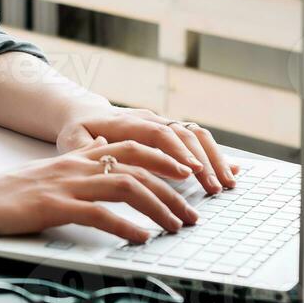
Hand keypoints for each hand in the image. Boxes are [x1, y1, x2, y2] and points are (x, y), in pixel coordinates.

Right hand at [0, 137, 200, 242]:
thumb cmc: (4, 195)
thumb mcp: (47, 176)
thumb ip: (78, 170)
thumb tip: (108, 165)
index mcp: (74, 157)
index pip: (130, 147)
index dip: (163, 157)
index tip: (190, 172)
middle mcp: (74, 165)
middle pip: (136, 164)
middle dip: (172, 187)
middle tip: (194, 211)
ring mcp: (63, 184)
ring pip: (124, 186)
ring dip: (158, 207)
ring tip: (177, 226)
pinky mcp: (50, 207)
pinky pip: (97, 214)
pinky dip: (124, 226)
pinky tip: (140, 239)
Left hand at [56, 101, 239, 195]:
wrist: (85, 114)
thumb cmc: (78, 131)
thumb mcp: (72, 140)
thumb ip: (85, 148)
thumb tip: (104, 154)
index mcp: (125, 122)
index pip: (155, 134)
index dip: (174, 152)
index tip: (190, 172)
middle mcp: (148, 119)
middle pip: (182, 135)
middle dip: (201, 162)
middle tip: (214, 188)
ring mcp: (162, 124)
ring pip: (194, 136)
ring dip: (213, 159)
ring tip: (227, 184)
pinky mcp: (171, 132)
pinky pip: (198, 140)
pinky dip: (215, 155)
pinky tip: (232, 172)